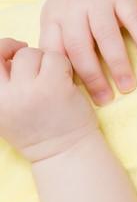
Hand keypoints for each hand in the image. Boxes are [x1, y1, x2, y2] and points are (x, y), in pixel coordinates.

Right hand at [0, 39, 99, 162]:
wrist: (62, 151)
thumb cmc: (36, 127)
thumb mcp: (6, 108)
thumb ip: (3, 84)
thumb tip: (8, 50)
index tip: (10, 57)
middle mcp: (3, 95)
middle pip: (1, 52)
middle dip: (16, 51)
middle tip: (31, 58)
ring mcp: (28, 90)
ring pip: (31, 53)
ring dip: (43, 59)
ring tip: (51, 77)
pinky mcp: (54, 87)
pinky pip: (55, 58)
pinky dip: (62, 64)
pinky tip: (65, 79)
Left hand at [39, 0, 136, 105]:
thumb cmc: (82, 1)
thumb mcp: (62, 16)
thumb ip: (59, 43)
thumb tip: (62, 83)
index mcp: (54, 16)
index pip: (56, 50)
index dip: (66, 75)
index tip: (77, 98)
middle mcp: (73, 7)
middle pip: (80, 46)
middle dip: (93, 76)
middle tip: (106, 99)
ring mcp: (99, 0)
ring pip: (107, 36)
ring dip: (119, 64)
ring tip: (130, 87)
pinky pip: (135, 21)